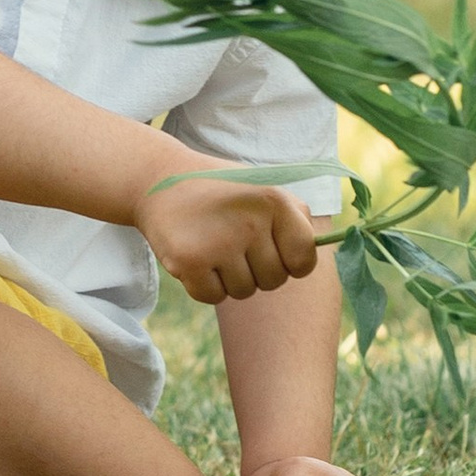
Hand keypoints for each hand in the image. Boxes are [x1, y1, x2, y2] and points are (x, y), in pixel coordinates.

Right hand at [134, 171, 321, 307]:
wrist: (157, 179)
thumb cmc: (221, 189)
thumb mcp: (262, 187)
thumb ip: (295, 215)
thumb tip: (318, 248)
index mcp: (275, 201)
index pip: (305, 260)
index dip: (290, 262)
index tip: (271, 249)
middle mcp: (251, 222)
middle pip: (274, 281)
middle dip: (256, 270)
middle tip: (232, 241)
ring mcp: (219, 243)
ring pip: (244, 292)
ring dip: (229, 278)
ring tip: (212, 244)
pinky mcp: (189, 262)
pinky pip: (213, 297)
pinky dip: (204, 285)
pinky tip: (194, 256)